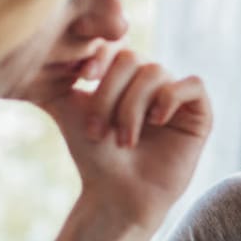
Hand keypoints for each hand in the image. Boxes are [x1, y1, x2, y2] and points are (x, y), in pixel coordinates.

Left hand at [41, 49, 210, 234]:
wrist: (116, 194)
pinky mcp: (200, 114)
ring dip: (132, 107)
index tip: (83, 78)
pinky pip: (192, 85)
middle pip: (133, 59)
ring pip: (157, 73)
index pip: (115, 45)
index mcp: (123, 76)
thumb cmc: (94, 156)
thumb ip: (58, 77)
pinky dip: (170, 98)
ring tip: (124, 140)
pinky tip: (156, 121)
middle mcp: (151, 82)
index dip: (100, 57)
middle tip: (98, 130)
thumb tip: (39, 49)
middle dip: (110, 94)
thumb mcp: (68, 110)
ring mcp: (176, 97)